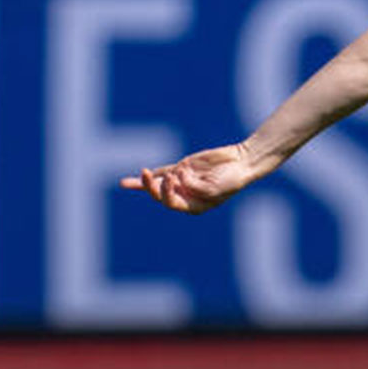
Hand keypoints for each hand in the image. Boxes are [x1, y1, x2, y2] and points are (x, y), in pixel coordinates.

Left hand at [119, 143, 258, 213]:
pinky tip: (126, 184)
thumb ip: (195, 186)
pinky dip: (147, 177)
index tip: (174, 177)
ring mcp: (182, 182)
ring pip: (157, 185)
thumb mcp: (215, 188)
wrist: (241, 162)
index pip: (172, 203)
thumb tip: (178, 175)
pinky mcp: (181, 169)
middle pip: (160, 195)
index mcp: (193, 205)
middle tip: (146, 174)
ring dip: (144, 183)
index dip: (168, 192)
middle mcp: (185, 195)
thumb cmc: (231, 180)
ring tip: (128, 181)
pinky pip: (160, 173)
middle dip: (151, 187)